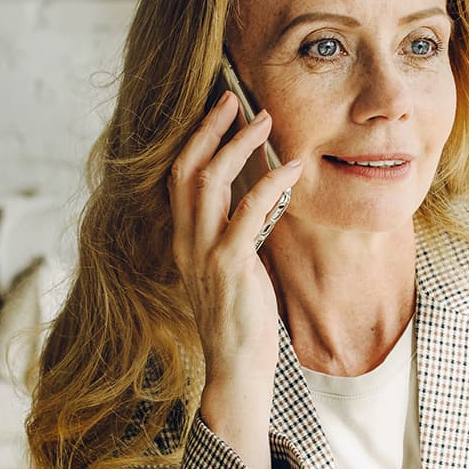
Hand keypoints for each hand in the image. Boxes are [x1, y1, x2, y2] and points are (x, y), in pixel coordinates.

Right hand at [168, 91, 302, 392]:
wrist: (236, 368)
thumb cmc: (240, 320)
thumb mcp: (230, 270)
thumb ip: (234, 235)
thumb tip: (258, 200)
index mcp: (183, 240)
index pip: (178, 176)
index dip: (196, 139)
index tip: (219, 112)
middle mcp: (186, 242)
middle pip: (186, 168)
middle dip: (210, 128)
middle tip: (235, 100)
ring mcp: (203, 253)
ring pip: (209, 181)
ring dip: (238, 144)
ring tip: (264, 121)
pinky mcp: (229, 266)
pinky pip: (247, 213)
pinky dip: (270, 184)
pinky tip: (290, 168)